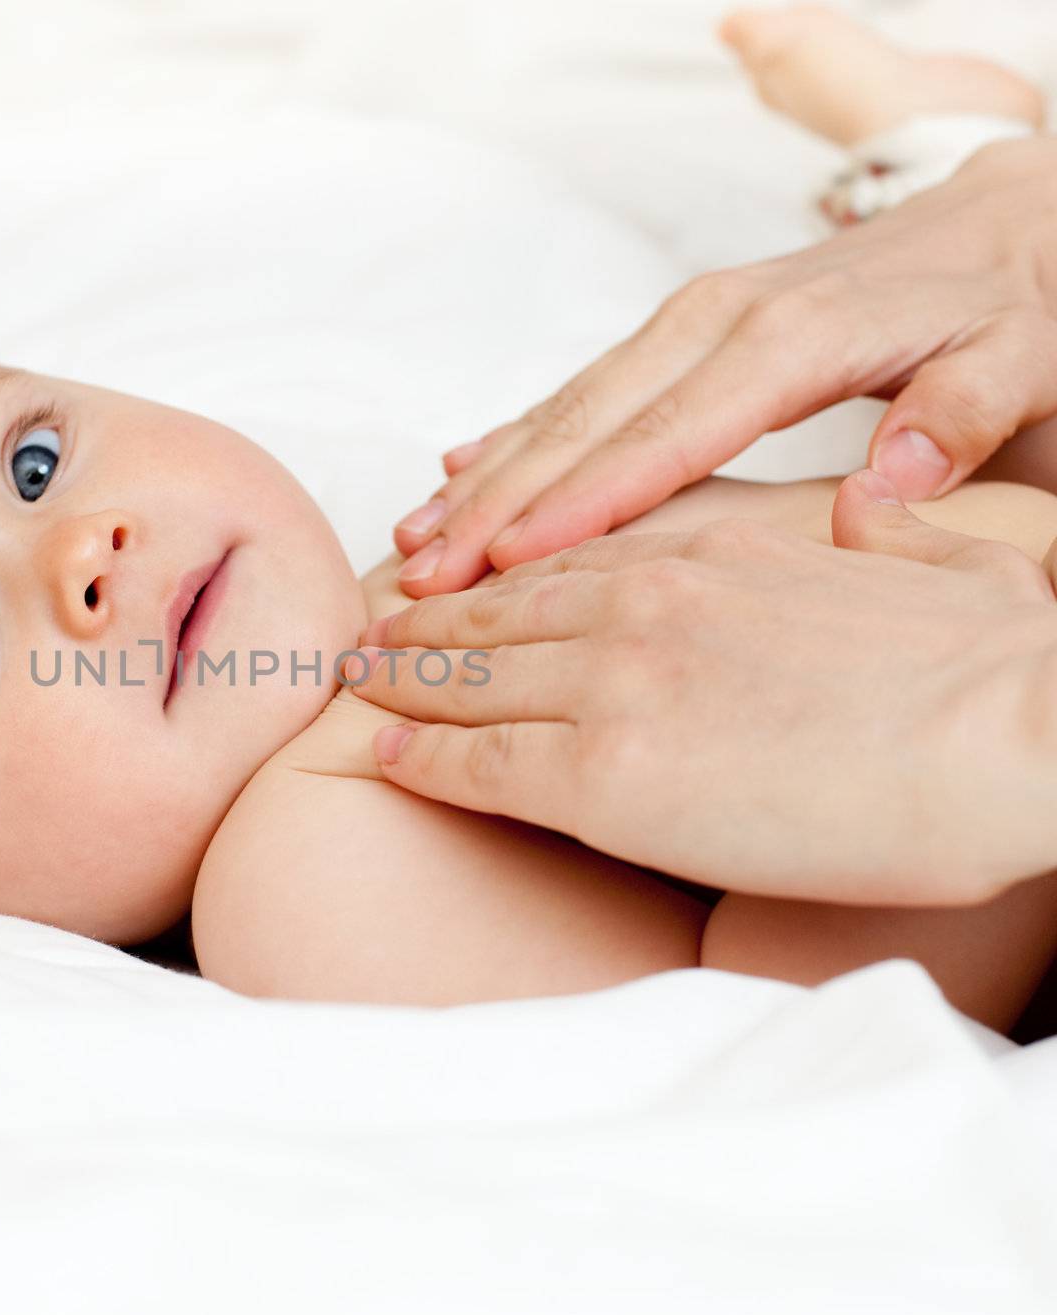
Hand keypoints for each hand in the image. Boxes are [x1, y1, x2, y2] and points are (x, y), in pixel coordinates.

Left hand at [359, 471, 1056, 906]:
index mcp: (714, 552)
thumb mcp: (939, 562)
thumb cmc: (1001, 667)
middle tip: (369, 627)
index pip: (573, 555)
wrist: (1024, 736)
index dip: (503, 567)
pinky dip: (422, 754)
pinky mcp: (607, 778)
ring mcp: (617, 685)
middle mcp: (646, 604)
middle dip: (428, 618)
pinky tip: (382, 752)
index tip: (457, 575)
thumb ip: (885, 530)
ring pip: (470, 676)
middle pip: (502, 609)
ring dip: (403, 679)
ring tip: (354, 684)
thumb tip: (870, 505)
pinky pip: (479, 761)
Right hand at [393, 135, 1056, 596]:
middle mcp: (719, 321)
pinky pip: (578, 389)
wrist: (1002, 220)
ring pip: (565, 407)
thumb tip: (882, 484)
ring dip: (484, 476)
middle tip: (423, 575)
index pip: (668, 436)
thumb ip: (959, 415)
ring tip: (413, 539)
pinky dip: (512, 433)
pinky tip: (457, 468)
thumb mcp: (1018, 355)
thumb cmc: (1007, 303)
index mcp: (791, 337)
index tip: (508, 561)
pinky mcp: (678, 332)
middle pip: (587, 424)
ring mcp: (689, 322)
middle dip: (498, 503)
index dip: (583, 502)